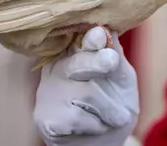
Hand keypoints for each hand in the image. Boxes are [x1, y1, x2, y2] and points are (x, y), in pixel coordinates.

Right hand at [34, 27, 138, 145]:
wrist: (106, 141)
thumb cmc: (115, 104)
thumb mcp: (122, 79)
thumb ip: (115, 56)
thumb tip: (109, 31)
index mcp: (76, 52)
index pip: (81, 40)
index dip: (90, 38)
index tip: (99, 34)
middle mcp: (58, 67)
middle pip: (79, 62)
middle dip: (98, 62)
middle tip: (112, 61)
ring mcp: (48, 92)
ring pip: (86, 93)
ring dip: (110, 108)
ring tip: (116, 117)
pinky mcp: (44, 117)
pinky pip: (78, 118)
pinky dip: (97, 125)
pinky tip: (94, 126)